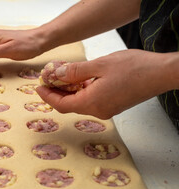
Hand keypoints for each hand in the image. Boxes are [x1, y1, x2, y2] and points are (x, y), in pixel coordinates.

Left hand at [36, 49, 174, 118]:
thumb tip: (57, 75)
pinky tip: (79, 79)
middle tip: (48, 79)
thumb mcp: (99, 65)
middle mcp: (97, 111)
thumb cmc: (134, 68)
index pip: (61, 105)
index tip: (39, 87)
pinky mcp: (113, 105)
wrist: (162, 73)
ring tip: (61, 76)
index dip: (47, 96)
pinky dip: (81, 91)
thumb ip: (75, 72)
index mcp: (91, 103)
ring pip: (79, 102)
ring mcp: (106, 109)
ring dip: (69, 91)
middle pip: (69, 105)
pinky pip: (90, 100)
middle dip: (56, 93)